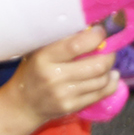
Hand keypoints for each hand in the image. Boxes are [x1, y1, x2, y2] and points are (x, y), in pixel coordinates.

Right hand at [3, 25, 119, 123]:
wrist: (22, 105)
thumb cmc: (33, 71)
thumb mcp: (40, 51)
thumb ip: (62, 40)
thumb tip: (91, 28)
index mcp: (45, 58)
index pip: (77, 45)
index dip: (96, 37)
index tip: (101, 32)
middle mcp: (55, 77)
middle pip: (96, 65)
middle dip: (109, 54)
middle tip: (108, 49)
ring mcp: (65, 95)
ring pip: (102, 79)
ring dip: (110, 68)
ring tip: (107, 62)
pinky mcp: (72, 107)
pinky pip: (102, 94)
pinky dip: (111, 83)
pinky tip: (110, 76)